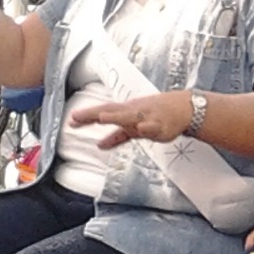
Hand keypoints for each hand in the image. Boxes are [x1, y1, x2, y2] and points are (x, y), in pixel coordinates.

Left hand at [68, 92, 191, 148]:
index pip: (103, 111)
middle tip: (76, 117)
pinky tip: (140, 129)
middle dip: (93, 114)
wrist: (183, 108)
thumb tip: (99, 145)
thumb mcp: (134, 127)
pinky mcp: (160, 125)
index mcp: (126, 111)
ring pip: (129, 117)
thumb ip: (117, 136)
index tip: (71, 120)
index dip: (87, 116)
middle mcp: (133, 112)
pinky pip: (152, 127)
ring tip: (102, 117)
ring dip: (116, 117)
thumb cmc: (156, 114)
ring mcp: (146, 117)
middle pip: (110, 112)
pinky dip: (145, 127)